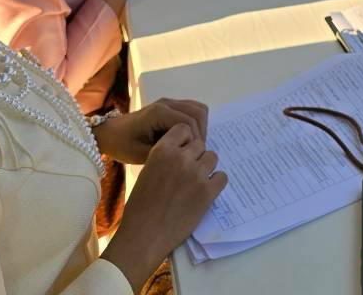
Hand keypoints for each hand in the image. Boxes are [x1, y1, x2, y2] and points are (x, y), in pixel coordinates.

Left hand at [94, 97, 209, 164]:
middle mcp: (166, 103)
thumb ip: (166, 153)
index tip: (191, 157)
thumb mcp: (142, 155)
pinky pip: (191, 109)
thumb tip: (189, 155)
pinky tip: (188, 138)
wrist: (110, 134)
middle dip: (201, 133)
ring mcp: (168, 102)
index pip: (189, 123)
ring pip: (198, 109)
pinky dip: (195, 122)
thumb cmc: (123, 145)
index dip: (195, 140)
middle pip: (198, 112)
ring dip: (200, 127)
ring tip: (192, 146)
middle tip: (195, 152)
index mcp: (159, 113)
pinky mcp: (169, 106)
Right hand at [103, 124, 226, 288]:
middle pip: (200, 144)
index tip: (182, 152)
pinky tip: (206, 190)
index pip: (184, 129)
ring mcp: (196, 174)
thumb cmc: (141, 205)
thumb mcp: (147, 171)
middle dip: (195, 156)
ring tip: (196, 182)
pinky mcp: (208, 192)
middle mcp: (180, 158)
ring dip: (206, 167)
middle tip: (188, 172)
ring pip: (212, 157)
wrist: (145, 234)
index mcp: (162, 150)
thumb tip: (184, 152)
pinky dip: (216, 182)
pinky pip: (222, 176)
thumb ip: (165, 158)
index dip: (185, 140)